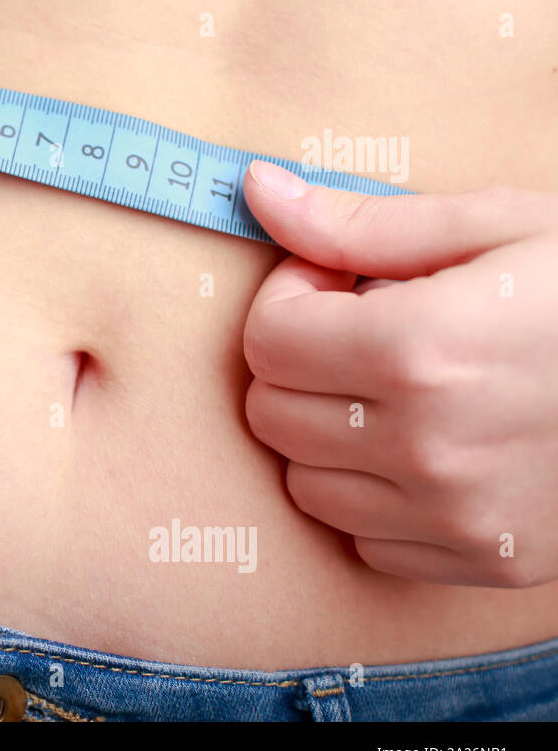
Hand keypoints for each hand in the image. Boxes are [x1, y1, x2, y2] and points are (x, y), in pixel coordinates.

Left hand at [242, 160, 557, 586]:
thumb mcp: (496, 226)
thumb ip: (360, 221)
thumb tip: (256, 190)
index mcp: (423, 350)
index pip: (267, 340)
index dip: (290, 299)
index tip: (335, 283)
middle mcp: (429, 446)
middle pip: (272, 412)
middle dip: (300, 362)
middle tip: (361, 330)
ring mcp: (457, 516)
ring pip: (304, 482)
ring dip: (327, 431)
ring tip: (394, 388)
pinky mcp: (483, 560)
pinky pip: (363, 538)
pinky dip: (373, 495)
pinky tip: (425, 446)